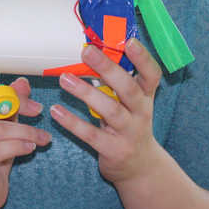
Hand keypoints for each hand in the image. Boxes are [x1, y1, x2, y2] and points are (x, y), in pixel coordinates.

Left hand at [51, 39, 161, 184]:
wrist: (140, 167)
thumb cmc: (130, 125)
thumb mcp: (131, 103)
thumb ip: (118, 82)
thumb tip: (93, 51)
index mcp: (146, 97)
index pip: (151, 75)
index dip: (143, 58)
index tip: (129, 42)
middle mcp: (141, 113)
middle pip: (128, 89)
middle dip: (108, 69)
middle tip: (86, 51)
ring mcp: (129, 133)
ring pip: (110, 111)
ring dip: (86, 94)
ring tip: (64, 79)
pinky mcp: (113, 150)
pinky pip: (91, 135)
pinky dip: (73, 123)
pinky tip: (57, 111)